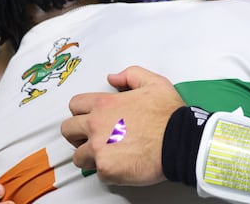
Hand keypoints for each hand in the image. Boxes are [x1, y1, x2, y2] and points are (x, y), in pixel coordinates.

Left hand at [62, 65, 184, 185]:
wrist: (181, 141)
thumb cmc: (169, 115)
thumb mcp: (153, 82)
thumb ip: (130, 74)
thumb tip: (113, 78)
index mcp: (104, 104)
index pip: (75, 105)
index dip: (81, 112)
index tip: (89, 118)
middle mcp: (96, 125)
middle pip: (68, 130)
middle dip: (77, 135)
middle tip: (91, 138)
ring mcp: (99, 149)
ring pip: (78, 157)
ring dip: (89, 157)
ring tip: (106, 156)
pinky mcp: (107, 170)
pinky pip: (97, 174)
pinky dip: (108, 172)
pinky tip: (122, 166)